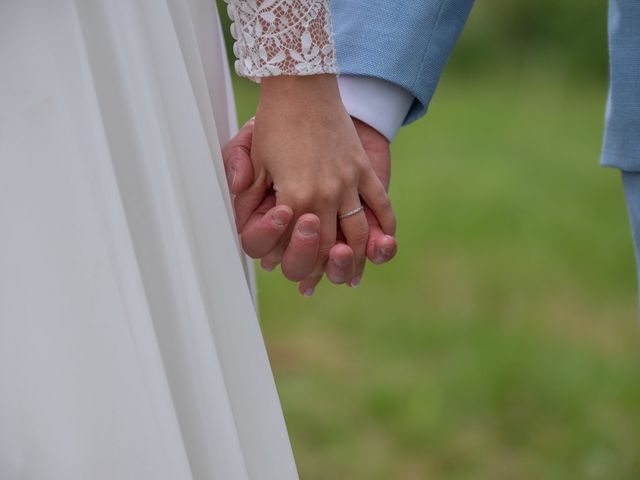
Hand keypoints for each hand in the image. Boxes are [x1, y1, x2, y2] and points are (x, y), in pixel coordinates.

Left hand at [234, 75, 395, 290]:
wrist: (304, 85)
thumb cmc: (274, 121)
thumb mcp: (253, 158)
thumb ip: (251, 196)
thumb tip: (250, 223)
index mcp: (295, 195)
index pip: (300, 244)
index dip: (300, 263)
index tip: (301, 279)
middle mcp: (325, 194)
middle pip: (332, 245)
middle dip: (328, 268)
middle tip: (325, 281)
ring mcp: (349, 182)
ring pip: (359, 232)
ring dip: (358, 257)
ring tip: (354, 273)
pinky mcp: (363, 169)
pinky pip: (380, 204)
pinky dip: (385, 227)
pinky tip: (383, 244)